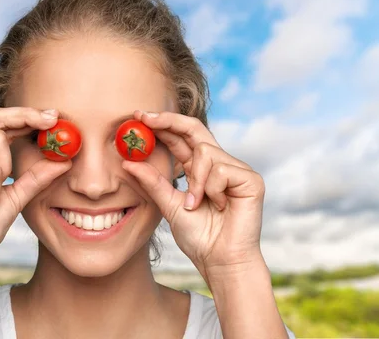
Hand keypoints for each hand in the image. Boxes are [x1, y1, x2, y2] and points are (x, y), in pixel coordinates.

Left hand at [122, 110, 264, 281]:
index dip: (161, 125)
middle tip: (145, 118)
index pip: (180, 138)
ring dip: (195, 180)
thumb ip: (152, 183)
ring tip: (196, 203)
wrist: (219, 261)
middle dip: (168, 120)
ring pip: (206, 152)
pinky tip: (219, 206)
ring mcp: (236, 170)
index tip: (137, 117)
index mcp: (199, 169)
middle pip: (195, 129)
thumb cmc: (198, 237)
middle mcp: (218, 164)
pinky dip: (213, 188)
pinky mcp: (251, 180)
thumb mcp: (168, 205)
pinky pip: (222, 169)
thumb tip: (127, 162)